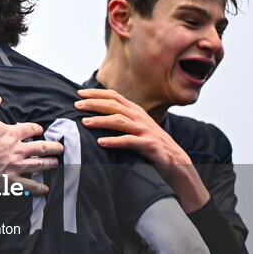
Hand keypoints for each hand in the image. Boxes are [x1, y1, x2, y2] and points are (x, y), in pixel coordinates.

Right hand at [0, 94, 60, 193]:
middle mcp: (18, 150)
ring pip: (38, 165)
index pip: (30, 129)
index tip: (40, 130)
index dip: (37, 129)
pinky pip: (28, 185)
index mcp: (12, 133)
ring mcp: (15, 166)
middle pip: (41, 147)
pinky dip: (38, 188)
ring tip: (56, 163)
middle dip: (53, 147)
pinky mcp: (10, 180)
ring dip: (49, 164)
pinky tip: (45, 189)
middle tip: (60, 148)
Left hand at [76, 88, 209, 211]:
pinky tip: (101, 143)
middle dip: (94, 104)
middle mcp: (139, 117)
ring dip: (101, 121)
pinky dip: (114, 141)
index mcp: (135, 111)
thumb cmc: (151, 144)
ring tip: (85, 122)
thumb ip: (121, 119)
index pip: (114, 96)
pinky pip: (129, 141)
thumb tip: (97, 116)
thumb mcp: (136, 127)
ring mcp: (144, 130)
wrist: (175, 160)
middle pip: (114, 105)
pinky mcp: (148, 145)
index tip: (80, 94)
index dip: (97, 93)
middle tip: (77, 106)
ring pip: (119, 121)